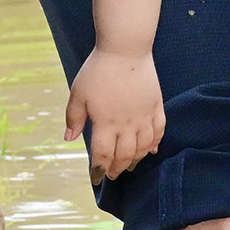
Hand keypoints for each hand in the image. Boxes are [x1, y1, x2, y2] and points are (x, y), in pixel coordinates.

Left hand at [65, 48, 164, 179]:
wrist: (125, 50)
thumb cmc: (98, 70)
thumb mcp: (78, 94)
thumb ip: (74, 118)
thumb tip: (70, 138)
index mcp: (105, 123)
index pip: (103, 155)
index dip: (99, 170)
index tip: (97, 179)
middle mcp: (127, 124)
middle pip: (124, 155)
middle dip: (118, 169)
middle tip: (113, 175)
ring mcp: (144, 116)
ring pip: (144, 147)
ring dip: (136, 159)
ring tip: (130, 166)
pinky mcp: (156, 107)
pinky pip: (159, 131)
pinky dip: (156, 143)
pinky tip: (152, 149)